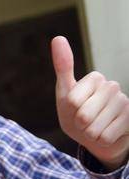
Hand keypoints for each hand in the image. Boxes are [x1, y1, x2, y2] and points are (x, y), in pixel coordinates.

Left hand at [52, 35, 128, 169]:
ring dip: (91, 134)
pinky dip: (102, 141)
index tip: (76, 110)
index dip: (70, 112)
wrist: (97, 139)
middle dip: (80, 125)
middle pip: (83, 116)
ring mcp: (124, 102)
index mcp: (96, 78)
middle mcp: (112, 86)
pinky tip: (107, 133)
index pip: (72, 101)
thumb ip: (63, 68)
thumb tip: (58, 37)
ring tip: (96, 128)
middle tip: (86, 122)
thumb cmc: (77, 116)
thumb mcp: (65, 95)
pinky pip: (106, 137)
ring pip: (95, 129)